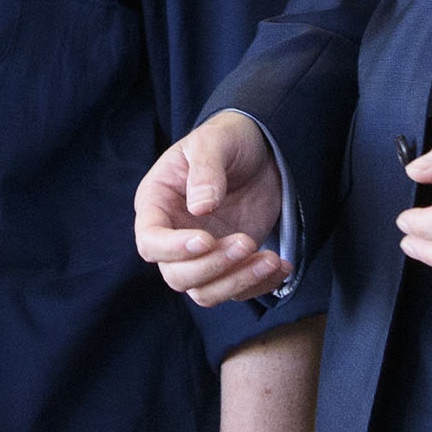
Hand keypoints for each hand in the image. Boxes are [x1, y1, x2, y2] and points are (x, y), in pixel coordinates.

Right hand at [136, 110, 290, 305]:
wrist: (260, 149)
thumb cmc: (227, 139)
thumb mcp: (214, 142)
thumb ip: (205, 171)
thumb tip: (199, 208)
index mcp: (157, 204)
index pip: (150, 242)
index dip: (173, 248)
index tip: (206, 239)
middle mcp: (174, 235)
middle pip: (177, 275)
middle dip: (213, 266)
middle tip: (246, 242)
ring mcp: (202, 253)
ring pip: (205, 292)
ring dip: (237, 282)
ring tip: (270, 259)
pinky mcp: (230, 263)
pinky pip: (236, 289)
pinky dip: (258, 285)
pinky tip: (280, 266)